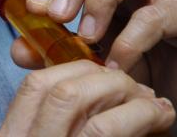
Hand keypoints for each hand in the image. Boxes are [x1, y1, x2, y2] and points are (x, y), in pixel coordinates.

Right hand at [0, 60, 174, 135]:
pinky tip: (161, 116)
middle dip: (97, 73)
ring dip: (118, 88)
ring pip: (74, 97)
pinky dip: (139, 114)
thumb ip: (65, 123)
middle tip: (130, 82)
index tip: (100, 70)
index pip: (32, 87)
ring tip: (150, 99)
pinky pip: (104, 128)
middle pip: (51, 85)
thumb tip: (98, 86)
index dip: (67, 66)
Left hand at [13, 0, 176, 103]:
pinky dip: (129, 40)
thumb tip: (19, 50)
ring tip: (87, 36)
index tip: (33, 8)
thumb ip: (52, 50)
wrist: (175, 79)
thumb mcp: (89, 54)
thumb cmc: (137, 59)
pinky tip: (115, 63)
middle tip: (57, 15)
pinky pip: (154, 16)